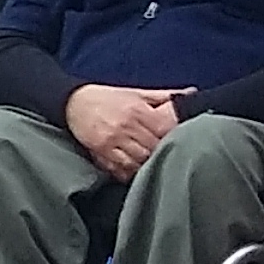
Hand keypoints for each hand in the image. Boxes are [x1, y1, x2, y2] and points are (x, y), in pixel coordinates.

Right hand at [64, 84, 183, 180]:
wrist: (72, 101)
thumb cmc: (107, 97)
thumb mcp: (135, 92)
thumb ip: (163, 95)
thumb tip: (191, 92)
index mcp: (137, 110)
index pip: (164, 130)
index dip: (174, 137)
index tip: (180, 140)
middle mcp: (126, 126)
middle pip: (154, 147)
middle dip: (161, 152)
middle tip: (168, 155)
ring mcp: (113, 140)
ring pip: (139, 160)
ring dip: (147, 163)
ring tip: (152, 163)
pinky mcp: (101, 150)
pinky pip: (121, 167)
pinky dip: (130, 170)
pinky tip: (135, 168)